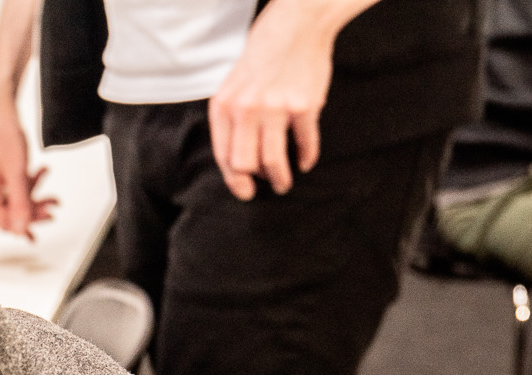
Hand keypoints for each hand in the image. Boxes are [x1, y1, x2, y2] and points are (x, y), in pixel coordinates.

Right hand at [0, 92, 55, 239]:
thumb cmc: (2, 132)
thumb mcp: (17, 172)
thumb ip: (20, 203)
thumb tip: (21, 230)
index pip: (5, 222)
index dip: (28, 223)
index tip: (49, 217)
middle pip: (9, 213)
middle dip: (33, 207)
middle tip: (54, 205)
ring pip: (13, 200)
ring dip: (33, 191)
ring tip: (46, 175)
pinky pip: (10, 187)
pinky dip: (26, 182)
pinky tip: (40, 170)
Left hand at [208, 0, 366, 198]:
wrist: (296, 25)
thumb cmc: (263, 56)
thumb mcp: (234, 85)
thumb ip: (232, 118)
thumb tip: (239, 159)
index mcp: (224, 106)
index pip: (224, 155)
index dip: (234, 180)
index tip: (245, 192)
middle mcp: (246, 109)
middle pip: (245, 163)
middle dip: (256, 182)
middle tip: (267, 187)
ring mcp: (275, 108)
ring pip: (272, 160)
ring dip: (280, 178)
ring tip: (284, 183)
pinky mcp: (303, 105)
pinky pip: (305, 142)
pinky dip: (306, 157)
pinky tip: (306, 162)